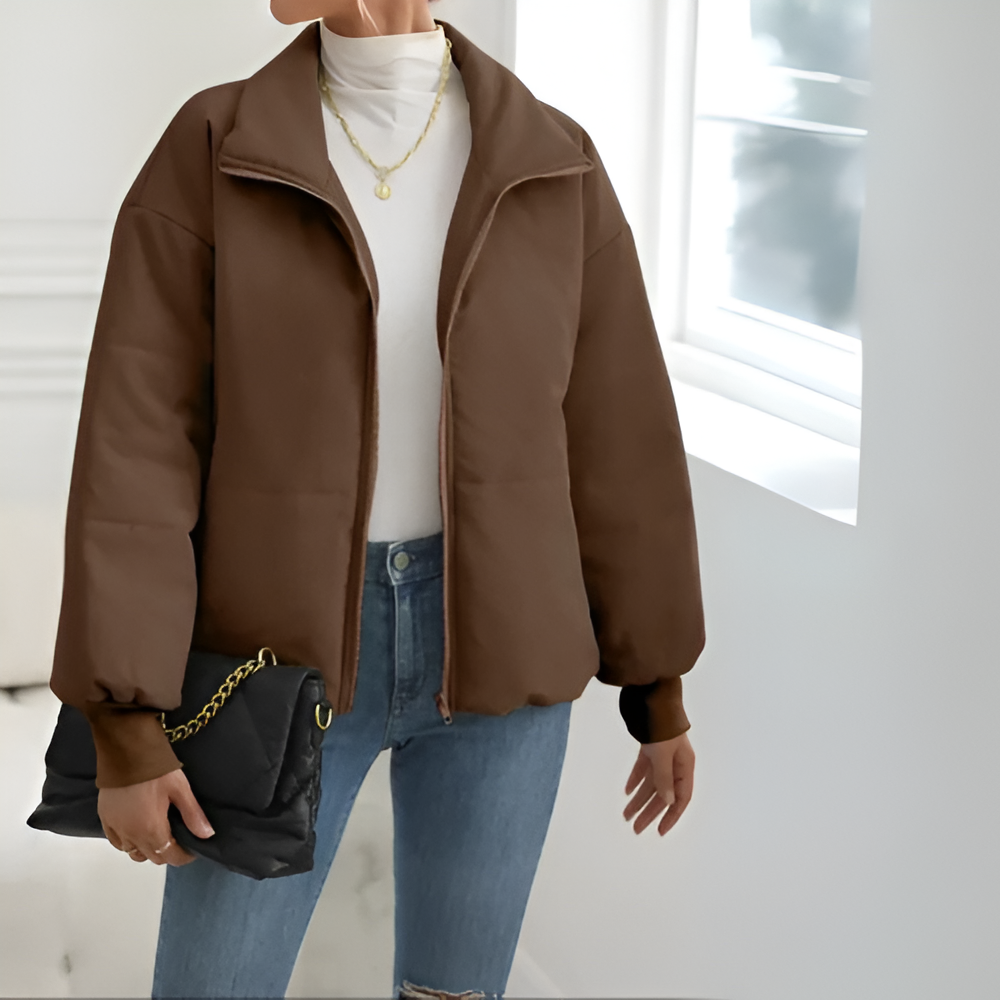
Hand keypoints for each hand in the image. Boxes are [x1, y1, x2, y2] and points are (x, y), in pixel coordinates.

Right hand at [98, 769, 214, 865]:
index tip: (193, 849)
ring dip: (148, 849)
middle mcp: (131, 835)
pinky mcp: (105, 819)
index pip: (169, 856)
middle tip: (179, 838)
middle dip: (168, 852)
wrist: (126, 752)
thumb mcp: (180, 789)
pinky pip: (117, 842)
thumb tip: (206, 835)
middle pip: (152, 857)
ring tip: (160, 834)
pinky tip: (137, 830)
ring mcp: (116, 829)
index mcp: (151, 830)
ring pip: (133, 852)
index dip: (183, 856)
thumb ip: (193, 814)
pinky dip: (129, 842)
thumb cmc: (156, 769)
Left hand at [623, 732, 694, 835]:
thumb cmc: (662, 723)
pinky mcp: (649, 745)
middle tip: (635, 828)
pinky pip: (644, 767)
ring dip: (639, 798)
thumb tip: (667, 801)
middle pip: (663, 793)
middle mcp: (676, 761)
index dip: (671, 815)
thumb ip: (664, 778)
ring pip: (651, 781)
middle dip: (649, 811)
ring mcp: (662, 753)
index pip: (681, 798)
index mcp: (685, 764)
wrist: (652, 695)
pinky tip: (626, 791)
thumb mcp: (663, 754)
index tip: (659, 830)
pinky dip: (635, 778)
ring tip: (626, 814)